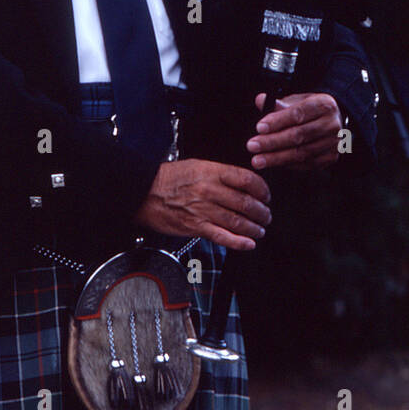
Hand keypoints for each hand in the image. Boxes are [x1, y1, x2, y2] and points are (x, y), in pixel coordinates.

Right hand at [134, 158, 270, 250]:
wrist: (143, 191)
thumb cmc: (168, 178)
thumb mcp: (197, 166)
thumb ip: (220, 174)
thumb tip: (242, 183)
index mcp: (212, 172)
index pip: (247, 180)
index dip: (262, 190)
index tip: (266, 196)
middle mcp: (210, 190)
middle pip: (246, 203)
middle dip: (262, 212)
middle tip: (266, 215)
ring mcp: (203, 210)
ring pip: (237, 221)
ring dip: (254, 228)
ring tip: (260, 230)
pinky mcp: (195, 227)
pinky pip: (222, 236)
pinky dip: (239, 242)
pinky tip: (249, 243)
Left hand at [246, 92, 341, 170]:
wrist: (334, 122)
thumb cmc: (310, 110)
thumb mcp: (297, 101)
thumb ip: (278, 103)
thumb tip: (260, 100)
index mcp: (324, 104)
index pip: (298, 114)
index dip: (277, 121)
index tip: (259, 128)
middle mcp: (332, 124)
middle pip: (299, 135)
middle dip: (272, 142)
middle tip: (252, 146)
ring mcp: (333, 143)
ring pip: (301, 153)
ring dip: (276, 158)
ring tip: (258, 160)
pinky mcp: (331, 158)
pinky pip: (306, 164)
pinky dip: (288, 165)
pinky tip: (273, 164)